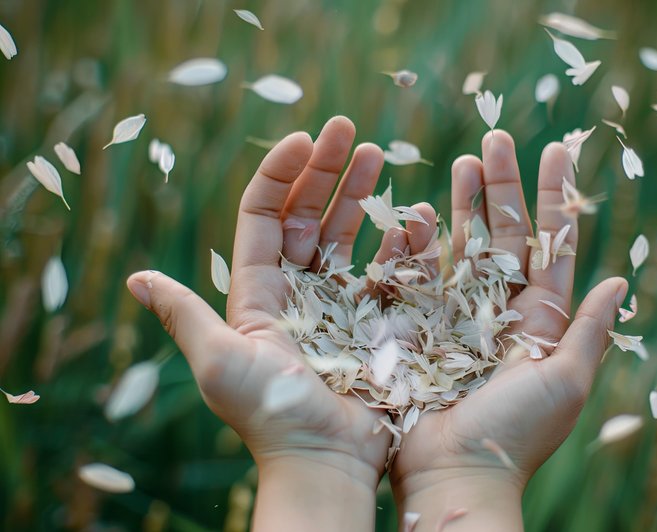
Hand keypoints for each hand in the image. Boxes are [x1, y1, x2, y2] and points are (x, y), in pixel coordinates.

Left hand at [126, 116, 390, 530]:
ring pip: (347, 233)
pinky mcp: (377, 320)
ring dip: (360, 192)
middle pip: (308, 215)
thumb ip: (184, 317)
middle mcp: (297, 292)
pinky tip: (412, 215)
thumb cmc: (271, 415)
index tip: (303, 139)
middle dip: (325, 170)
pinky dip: (399, 240)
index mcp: (259, 293)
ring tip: (377, 154)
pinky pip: (388, 268)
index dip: (280, 175)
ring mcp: (340, 303)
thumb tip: (135, 277)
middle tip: (348, 129)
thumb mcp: (220, 362)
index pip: (265, 218)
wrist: (327, 461)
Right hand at [389, 131, 627, 530]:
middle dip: (503, 186)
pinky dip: (420, 242)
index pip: (550, 244)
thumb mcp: (564, 382)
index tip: (556, 150)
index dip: (554, 196)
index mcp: (539, 321)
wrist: (453, 475)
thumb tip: (620, 283)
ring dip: (464, 202)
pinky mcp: (417, 325)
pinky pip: (418, 274)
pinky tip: (421, 212)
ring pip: (462, 245)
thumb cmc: (514, 434)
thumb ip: (590, 331)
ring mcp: (455, 315)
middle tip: (496, 138)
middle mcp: (498, 311)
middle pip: (503, 234)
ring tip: (464, 161)